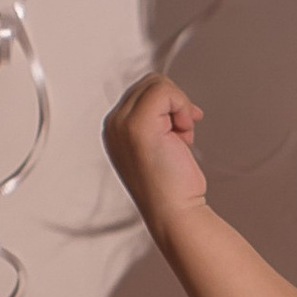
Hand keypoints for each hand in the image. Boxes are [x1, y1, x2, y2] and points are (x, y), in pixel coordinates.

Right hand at [105, 71, 208, 230]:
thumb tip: (174, 97)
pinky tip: (183, 134)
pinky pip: (165, 91)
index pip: (143, 91)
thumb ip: (159, 119)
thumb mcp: (160, 143)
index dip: (169, 105)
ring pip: (158, 84)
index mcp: (115, 129)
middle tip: (181, 135)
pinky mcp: (138, 125)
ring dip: (179, 107)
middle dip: (174, 104)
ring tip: (180, 138)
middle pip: (150, 83)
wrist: (174, 212)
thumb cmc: (172, 187)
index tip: (179, 130)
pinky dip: (183, 107)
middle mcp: (113, 124)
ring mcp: (122, 123)